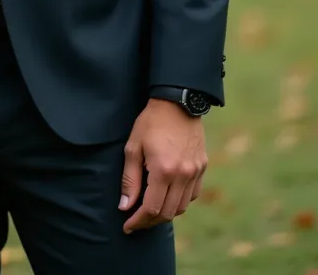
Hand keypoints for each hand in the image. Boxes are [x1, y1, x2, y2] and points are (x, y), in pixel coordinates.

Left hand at [119, 98, 207, 233]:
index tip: (127, 226)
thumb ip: (129, 179)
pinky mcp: (202, 167)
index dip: (138, 221)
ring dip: (165, 213)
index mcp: (163, 170)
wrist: (177, 102)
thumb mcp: (133, 147)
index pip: (151, 208)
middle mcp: (183, 175)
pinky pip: (192, 195)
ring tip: (150, 210)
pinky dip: (180, 201)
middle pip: (167, 213)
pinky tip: (168, 196)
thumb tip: (125, 206)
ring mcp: (195, 172)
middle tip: (136, 222)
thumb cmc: (150, 122)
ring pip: (182, 207)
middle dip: (150, 221)